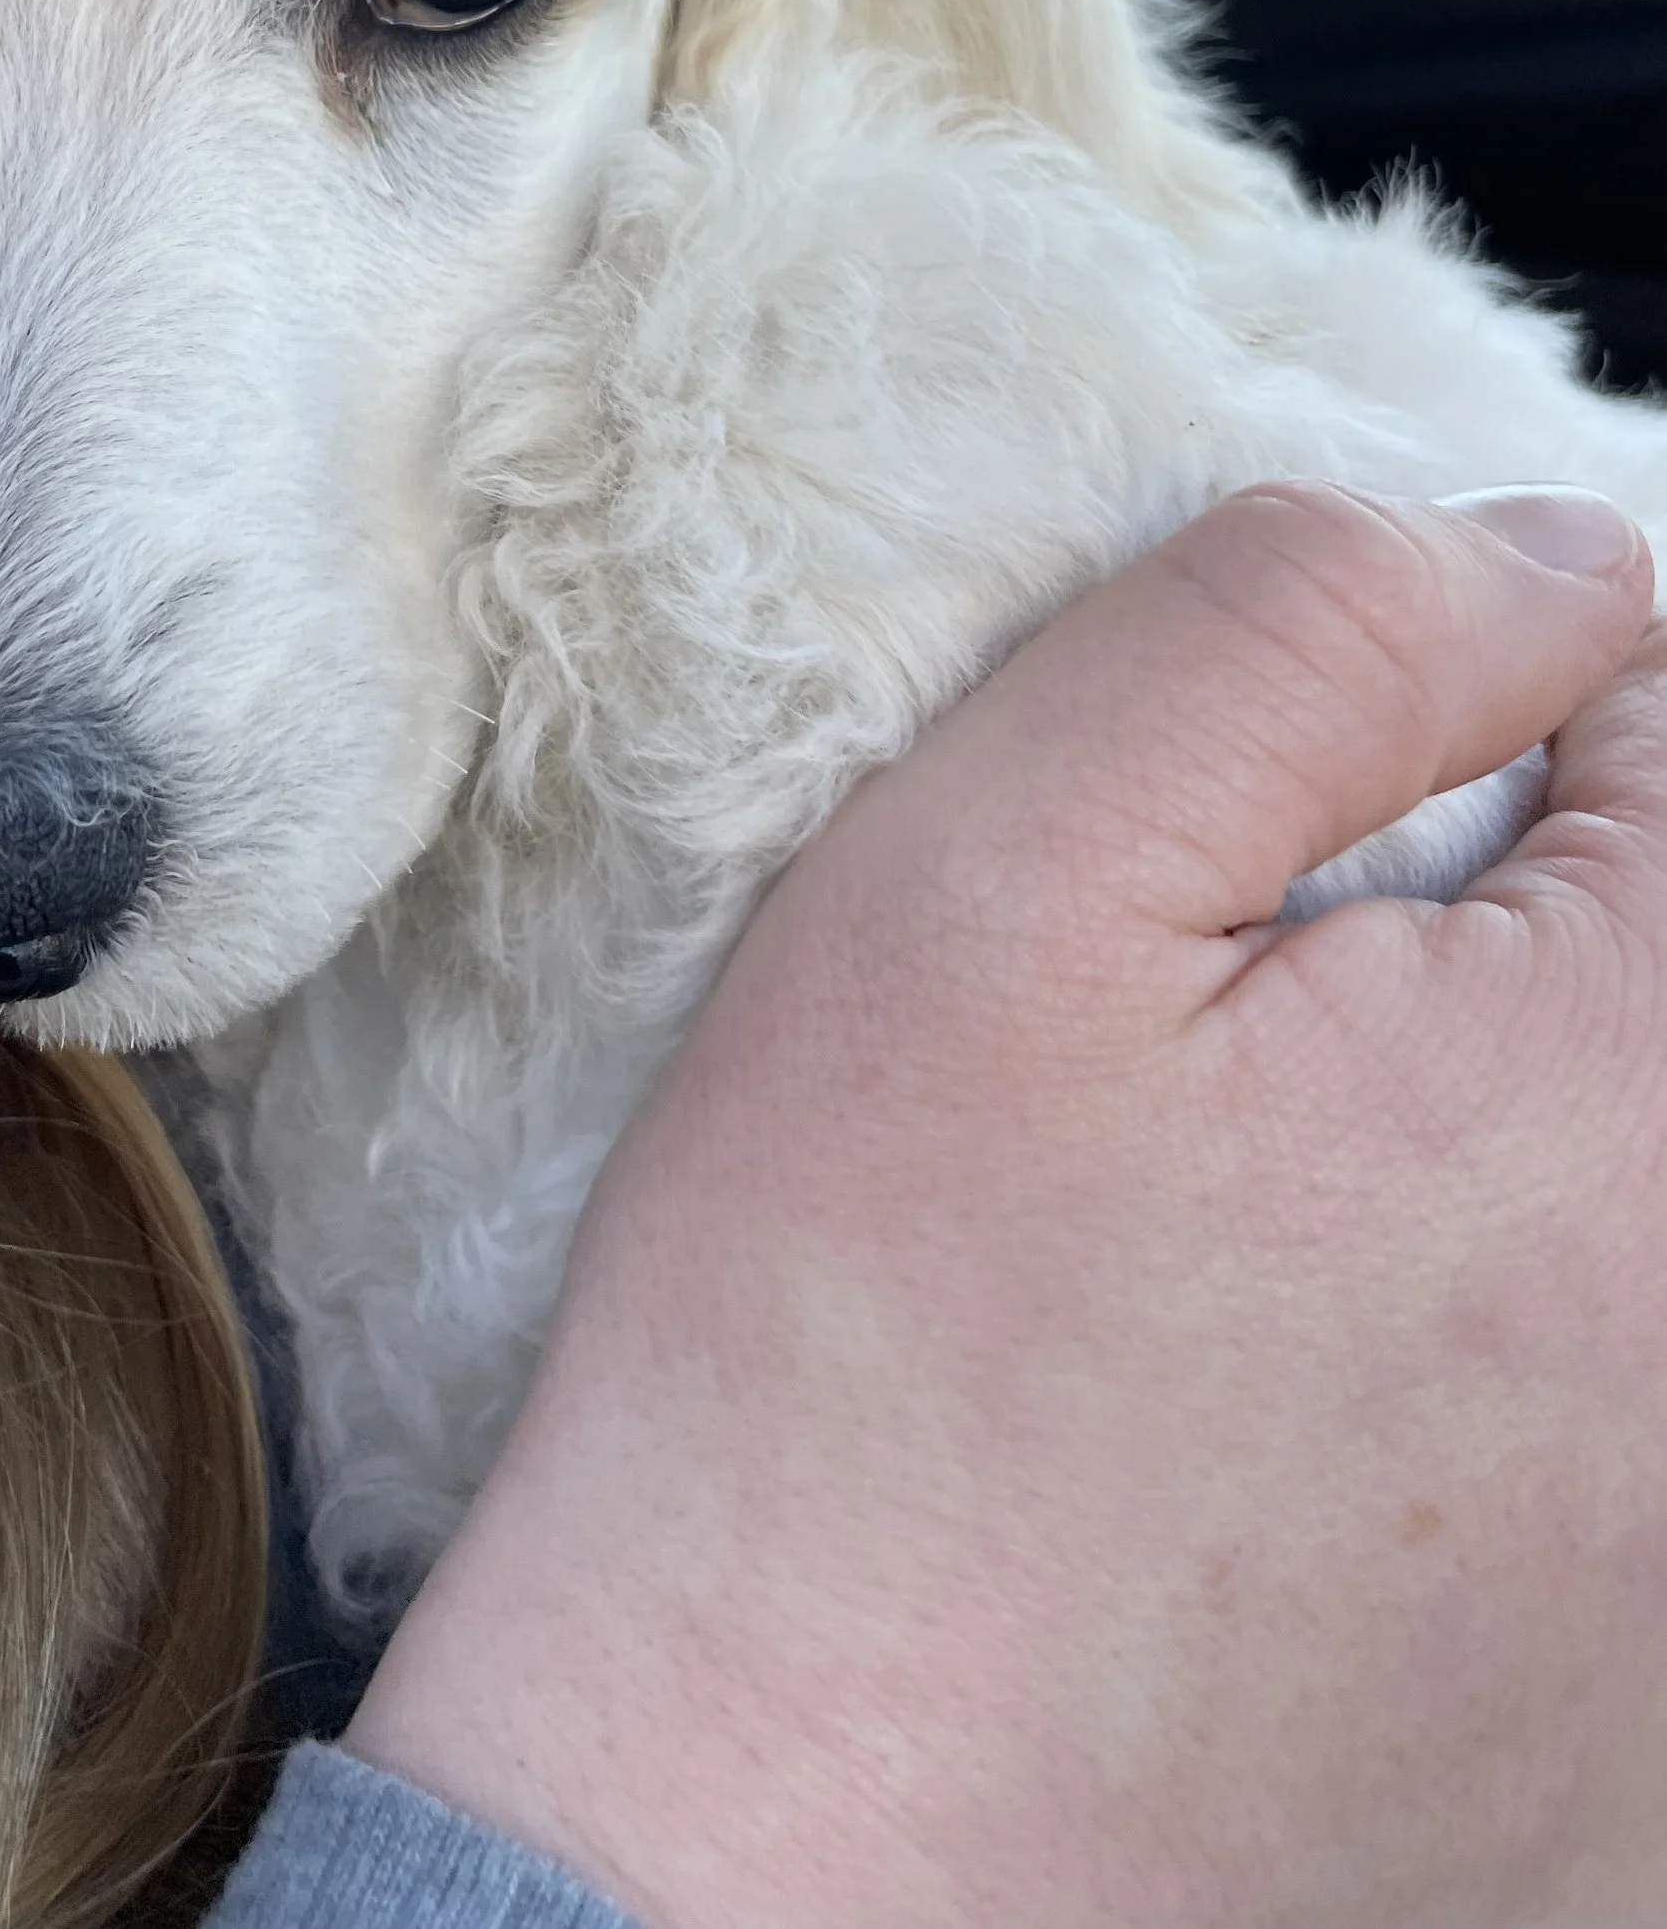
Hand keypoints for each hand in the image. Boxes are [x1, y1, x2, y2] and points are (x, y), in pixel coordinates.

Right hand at [350, 483, 1666, 1928]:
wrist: (777, 1890)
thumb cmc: (848, 1380)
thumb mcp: (993, 885)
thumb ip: (1306, 633)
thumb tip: (1552, 562)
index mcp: (1649, 1104)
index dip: (1458, 697)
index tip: (1264, 822)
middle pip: (1652, 966)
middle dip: (1491, 910)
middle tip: (1235, 1016)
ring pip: (1615, 1175)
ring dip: (1478, 1122)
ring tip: (1237, 1237)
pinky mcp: (1640, 1738)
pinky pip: (1592, 1407)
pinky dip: (1482, 1346)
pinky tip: (1281, 1425)